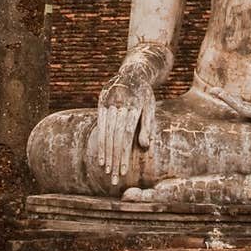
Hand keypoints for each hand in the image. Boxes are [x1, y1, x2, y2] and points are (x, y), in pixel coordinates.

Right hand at [96, 61, 155, 185]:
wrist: (133, 72)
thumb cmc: (144, 95)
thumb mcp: (150, 107)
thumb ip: (147, 126)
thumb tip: (145, 147)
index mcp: (135, 104)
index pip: (127, 134)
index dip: (124, 153)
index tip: (124, 171)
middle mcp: (120, 103)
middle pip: (116, 136)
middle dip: (115, 158)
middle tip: (114, 178)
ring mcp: (109, 101)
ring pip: (107, 132)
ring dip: (106, 154)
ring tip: (107, 171)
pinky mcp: (101, 102)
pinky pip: (99, 126)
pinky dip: (100, 143)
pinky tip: (100, 158)